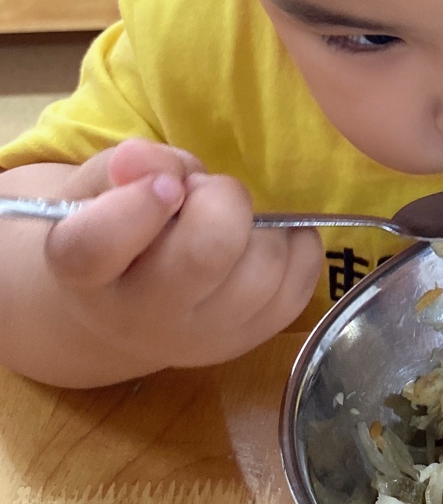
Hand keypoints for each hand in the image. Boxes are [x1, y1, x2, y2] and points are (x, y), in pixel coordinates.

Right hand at [41, 138, 321, 371]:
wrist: (130, 305)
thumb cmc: (119, 227)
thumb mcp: (107, 186)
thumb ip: (127, 167)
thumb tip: (140, 161)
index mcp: (82, 273)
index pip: (96, 246)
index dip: (138, 204)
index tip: (166, 185)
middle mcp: (136, 319)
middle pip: (206, 254)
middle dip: (222, 200)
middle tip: (206, 194)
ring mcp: (197, 340)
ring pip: (263, 269)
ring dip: (261, 225)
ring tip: (231, 222)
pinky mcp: (247, 343)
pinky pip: (300, 283)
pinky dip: (296, 246)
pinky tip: (263, 239)